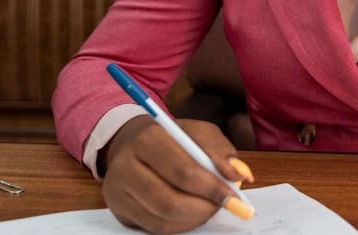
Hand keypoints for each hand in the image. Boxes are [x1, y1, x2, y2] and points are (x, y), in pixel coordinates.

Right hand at [102, 116, 251, 233]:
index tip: (234, 195)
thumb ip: (220, 151)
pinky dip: (181, 225)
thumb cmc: (172, 137)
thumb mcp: (198, 132)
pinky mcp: (119, 210)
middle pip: (169, 200)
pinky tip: (194, 213)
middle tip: (226, 205)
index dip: (211, 187)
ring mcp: (118, 191)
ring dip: (195, 217)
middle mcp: (126, 165)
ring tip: (211, 206)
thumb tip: (239, 176)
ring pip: (162, 218)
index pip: (182, 170)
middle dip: (205, 207)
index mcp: (147, 138)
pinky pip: (155, 228)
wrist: (133, 142)